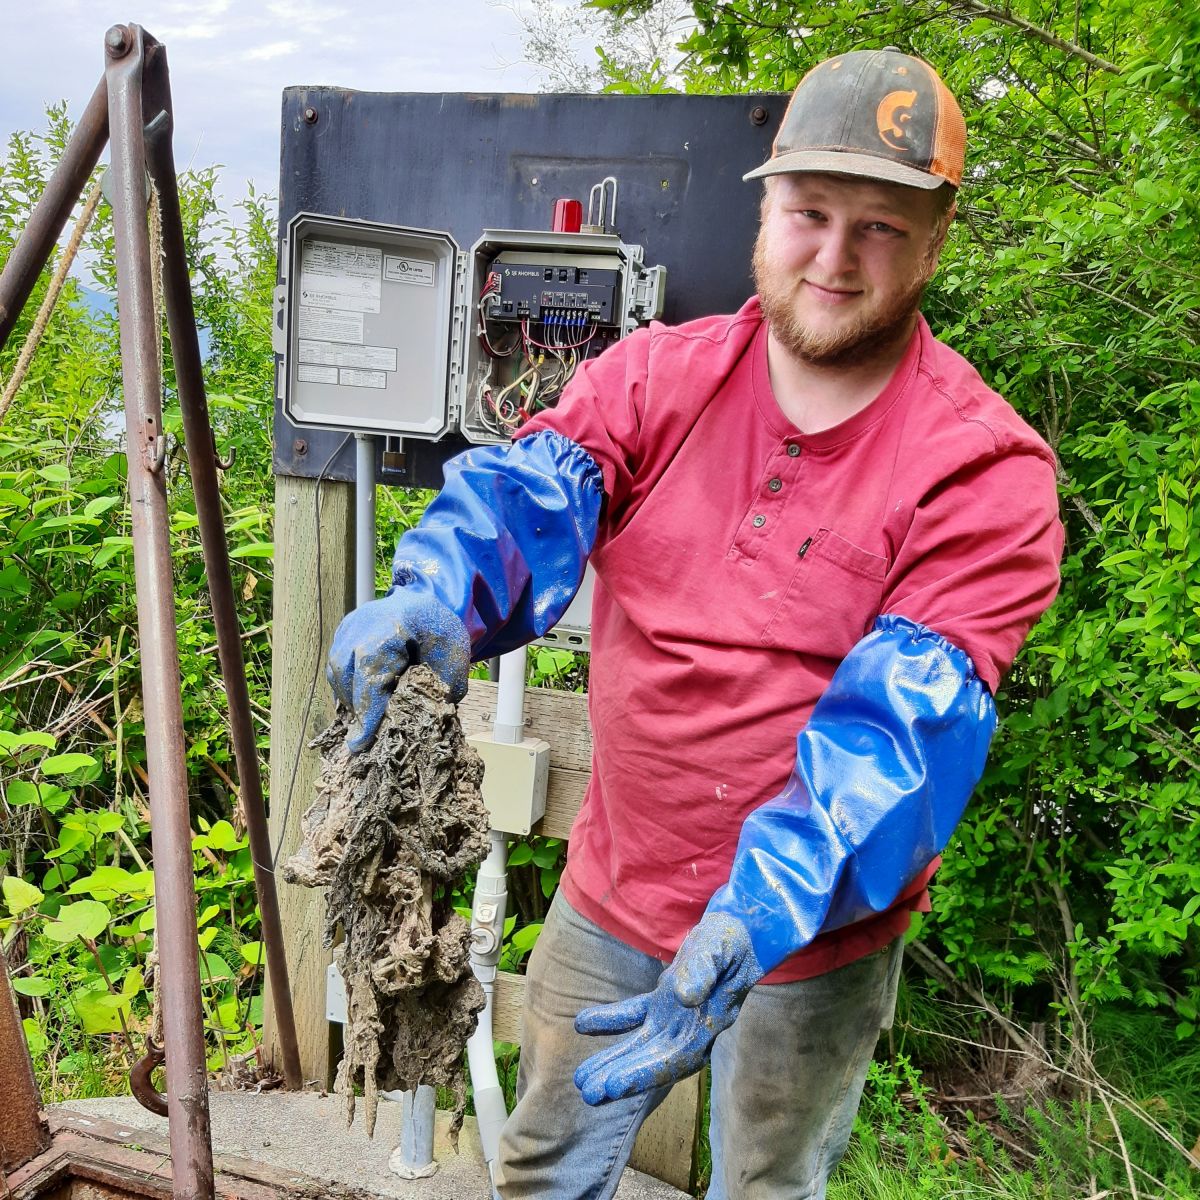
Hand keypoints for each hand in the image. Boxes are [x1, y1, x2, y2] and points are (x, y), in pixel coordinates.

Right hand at [326, 586, 470, 751]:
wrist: (428, 602)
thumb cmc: (441, 632)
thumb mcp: (452, 661)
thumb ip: (440, 691)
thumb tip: (422, 726)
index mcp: (392, 629)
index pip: (371, 677)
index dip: (366, 713)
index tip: (360, 744)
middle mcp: (362, 624)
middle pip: (346, 674)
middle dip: (355, 709)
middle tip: (363, 737)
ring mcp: (349, 625)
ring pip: (336, 671)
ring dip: (348, 698)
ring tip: (363, 720)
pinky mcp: (343, 630)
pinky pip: (336, 664)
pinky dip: (345, 685)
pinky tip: (358, 702)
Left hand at [572, 913, 762, 1104]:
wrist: (739, 930)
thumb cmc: (731, 940)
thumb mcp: (719, 949)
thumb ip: (703, 971)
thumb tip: (684, 996)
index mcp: (709, 1025)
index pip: (674, 1060)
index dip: (643, 1074)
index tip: (613, 1085)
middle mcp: (692, 1030)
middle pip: (653, 1061)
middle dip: (621, 1077)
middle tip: (588, 1092)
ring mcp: (677, 1018)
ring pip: (642, 1045)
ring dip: (613, 1060)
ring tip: (582, 1080)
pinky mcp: (665, 1003)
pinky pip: (635, 1016)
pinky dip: (610, 1021)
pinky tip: (582, 1024)